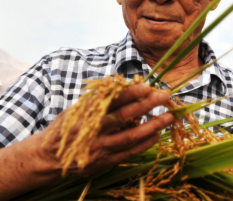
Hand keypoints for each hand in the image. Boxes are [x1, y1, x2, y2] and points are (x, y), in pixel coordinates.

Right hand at [38, 83, 173, 174]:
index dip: (130, 93)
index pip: (112, 100)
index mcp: (87, 113)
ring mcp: (101, 148)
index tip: (147, 85)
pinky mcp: (105, 161)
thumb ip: (98, 98)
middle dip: (147, 105)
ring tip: (169, 116)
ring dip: (152, 125)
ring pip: (131, 136)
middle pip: (125, 116)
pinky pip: (129, 152)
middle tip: (164, 96)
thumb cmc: (67, 127)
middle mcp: (94, 130)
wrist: (50, 157)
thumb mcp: (77, 107)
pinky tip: (157, 134)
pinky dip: (145, 143)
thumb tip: (120, 84)